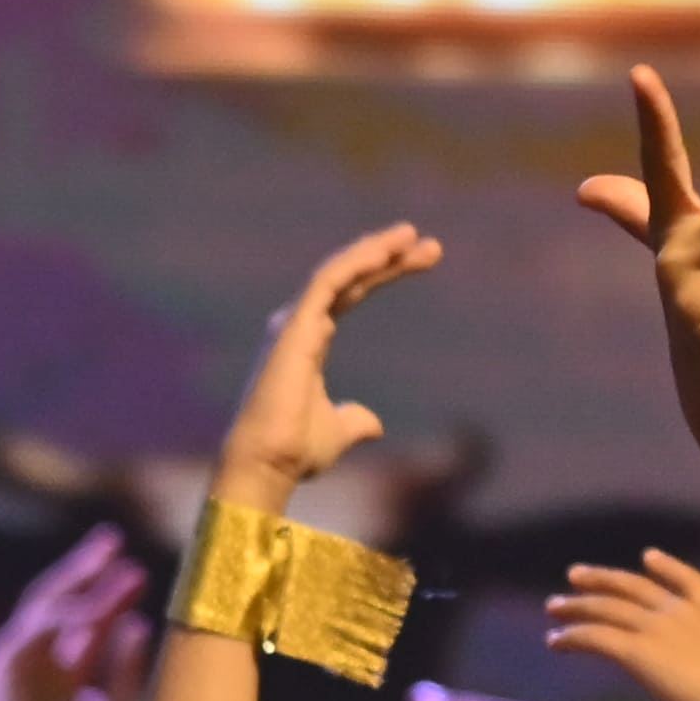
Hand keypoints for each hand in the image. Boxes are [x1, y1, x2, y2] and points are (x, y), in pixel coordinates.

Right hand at [0, 525, 152, 700]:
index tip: (137, 568)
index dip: (107, 589)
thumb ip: (125, 668)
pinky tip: (97, 606)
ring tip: (117, 564)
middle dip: (86, 569)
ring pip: (46, 606)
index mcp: (54, 666)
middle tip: (115, 539)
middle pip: (58, 600)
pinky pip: (35, 627)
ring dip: (81, 584)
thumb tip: (141, 623)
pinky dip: (66, 616)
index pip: (79, 615)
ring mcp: (10, 658)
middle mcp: (30, 657)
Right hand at [218, 224, 441, 499]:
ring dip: (375, 250)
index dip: (383, 274)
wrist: (268, 465)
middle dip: (388, 257)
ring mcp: (295, 323)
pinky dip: (355, 263)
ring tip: (411, 235)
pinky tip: (384, 252)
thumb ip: (355, 421)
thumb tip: (374, 423)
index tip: (421, 258)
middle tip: (431, 245)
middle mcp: (299, 325)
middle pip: (350, 277)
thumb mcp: (338, 433)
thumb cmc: (295, 452)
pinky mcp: (295, 326)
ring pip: (339, 271)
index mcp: (308, 341)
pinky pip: (327, 282)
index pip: (351, 294)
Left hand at [546, 552, 699, 700]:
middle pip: (633, 587)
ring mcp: (657, 629)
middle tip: (576, 575)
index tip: (648, 556)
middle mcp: (681, 614)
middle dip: (603, 580)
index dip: (667, 568)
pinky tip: (556, 642)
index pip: (689, 582)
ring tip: (554, 609)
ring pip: (606, 608)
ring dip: (577, 606)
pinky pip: (595, 637)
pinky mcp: (636, 651)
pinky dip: (572, 637)